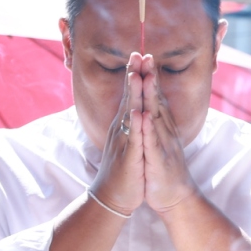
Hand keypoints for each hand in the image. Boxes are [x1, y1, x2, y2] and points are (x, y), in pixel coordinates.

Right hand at [90, 56, 147, 214]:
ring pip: (129, 114)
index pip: (130, 95)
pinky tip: (137, 112)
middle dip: (133, 75)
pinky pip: (133, 139)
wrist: (112, 197)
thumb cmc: (123, 170)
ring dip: (132, 94)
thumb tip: (131, 107)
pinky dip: (135, 125)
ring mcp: (124, 142)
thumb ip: (129, 124)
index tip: (139, 54)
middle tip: (137, 53)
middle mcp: (122, 130)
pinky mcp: (129, 157)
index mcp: (125, 126)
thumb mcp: (127, 142)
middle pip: (127, 98)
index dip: (134, 75)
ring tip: (135, 74)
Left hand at [139, 57, 198, 213]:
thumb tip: (152, 106)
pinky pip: (152, 142)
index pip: (155, 97)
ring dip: (151, 96)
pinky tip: (144, 115)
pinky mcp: (158, 160)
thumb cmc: (163, 169)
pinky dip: (148, 128)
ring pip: (156, 116)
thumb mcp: (158, 141)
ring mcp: (163, 144)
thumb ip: (156, 122)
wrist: (176, 198)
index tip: (143, 56)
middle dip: (151, 77)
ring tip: (146, 76)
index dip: (150, 76)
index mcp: (162, 126)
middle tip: (145, 55)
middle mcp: (165, 131)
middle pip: (157, 99)